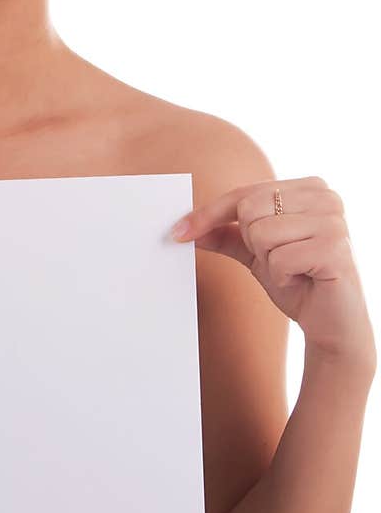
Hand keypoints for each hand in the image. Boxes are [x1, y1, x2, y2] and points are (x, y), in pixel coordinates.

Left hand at [170, 175, 375, 366]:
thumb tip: (186, 227)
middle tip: (278, 260)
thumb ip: (226, 235)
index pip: (243, 194)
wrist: (332, 324)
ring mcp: (335, 221)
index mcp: (308, 188)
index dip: (208, 214)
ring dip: (269, 261)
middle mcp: (326, 197)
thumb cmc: (298, 282)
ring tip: (293, 269)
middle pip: (250, 209)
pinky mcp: (336, 248)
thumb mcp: (255, 254)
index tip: (177, 233)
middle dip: (253, 243)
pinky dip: (282, 275)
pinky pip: (280, 258)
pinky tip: (303, 279)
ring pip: (261, 233)